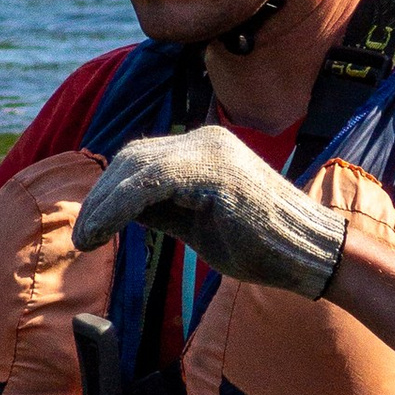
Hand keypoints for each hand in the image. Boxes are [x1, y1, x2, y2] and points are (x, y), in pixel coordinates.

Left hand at [73, 126, 345, 300]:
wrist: (312, 254)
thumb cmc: (262, 245)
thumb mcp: (198, 223)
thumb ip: (162, 210)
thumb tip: (117, 213)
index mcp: (205, 148)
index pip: (142, 159)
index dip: (109, 191)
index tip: (89, 225)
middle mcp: (206, 140)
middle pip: (133, 157)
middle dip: (100, 196)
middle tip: (82, 235)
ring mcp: (211, 152)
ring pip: (137, 167)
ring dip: (103, 205)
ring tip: (86, 239)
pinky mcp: (214, 172)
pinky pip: (151, 183)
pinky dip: (120, 207)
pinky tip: (104, 231)